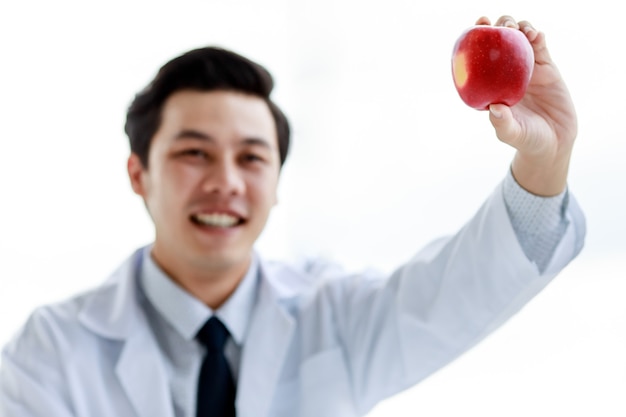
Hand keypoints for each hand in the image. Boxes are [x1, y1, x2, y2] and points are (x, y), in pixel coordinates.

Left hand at [477, 16, 576, 195]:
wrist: (555, 143)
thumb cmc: (527, 140)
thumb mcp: (512, 134)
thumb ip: (502, 123)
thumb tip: (494, 108)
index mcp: (491, 85)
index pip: (479, 59)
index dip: (475, 41)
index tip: (475, 28)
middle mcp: (506, 74)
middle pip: (500, 42)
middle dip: (497, 27)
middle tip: (499, 26)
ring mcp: (527, 69)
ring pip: (520, 39)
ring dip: (518, 27)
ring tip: (517, 30)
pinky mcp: (547, 68)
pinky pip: (541, 47)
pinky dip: (537, 36)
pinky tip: (535, 34)